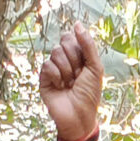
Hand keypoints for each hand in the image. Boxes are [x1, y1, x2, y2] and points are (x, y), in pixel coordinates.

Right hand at [38, 23, 104, 140]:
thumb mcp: (95, 68)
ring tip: (70, 84)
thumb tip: (77, 24)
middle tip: (78, 76)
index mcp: (78, 56)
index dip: (79, 48)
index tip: (85, 64)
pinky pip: (47, 65)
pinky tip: (60, 87)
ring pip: (55, 53)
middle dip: (74, 60)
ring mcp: (54, 68)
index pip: (72, 37)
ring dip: (67, 70)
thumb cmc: (90, 94)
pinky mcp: (44, 78)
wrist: (79, 116)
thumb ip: (88, 45)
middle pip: (63, 42)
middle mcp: (65, 59)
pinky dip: (56, 76)